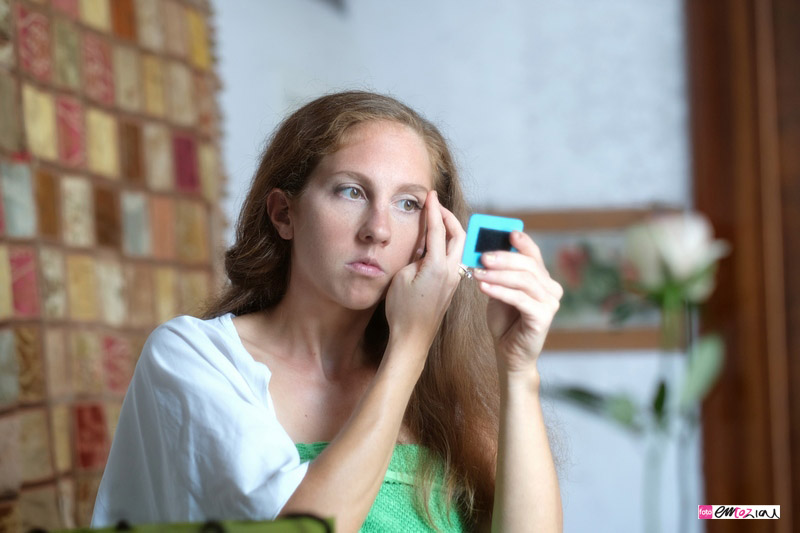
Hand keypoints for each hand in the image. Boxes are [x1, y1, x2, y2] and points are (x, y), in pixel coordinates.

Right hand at [384, 191, 465, 356]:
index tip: (430, 195)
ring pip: (460, 247)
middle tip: (436, 205)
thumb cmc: (402, 311)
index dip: (434, 209)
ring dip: (451, 230)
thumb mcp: (401, 278)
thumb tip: (424, 248)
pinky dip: (450, 245)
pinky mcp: (451, 287)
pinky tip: (439, 243)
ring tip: (438, 221)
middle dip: (449, 216)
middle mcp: (450, 271)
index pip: (438, 230)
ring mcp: (453, 280)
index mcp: (437, 266)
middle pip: (459, 235)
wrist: (412, 339)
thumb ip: (414, 258)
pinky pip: (455, 259)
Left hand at [472, 231, 562, 374]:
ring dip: (498, 274)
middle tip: (482, 255)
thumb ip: (498, 273)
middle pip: (528, 265)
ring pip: (524, 280)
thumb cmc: (504, 321)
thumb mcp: (499, 290)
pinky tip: (484, 287)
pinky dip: (500, 291)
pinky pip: (520, 298)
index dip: (522, 242)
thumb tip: (483, 251)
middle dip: (504, 258)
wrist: (509, 353)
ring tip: (478, 272)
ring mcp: (550, 303)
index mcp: (542, 279)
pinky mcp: (543, 317)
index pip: (534, 254)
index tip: (508, 233)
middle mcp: (551, 289)